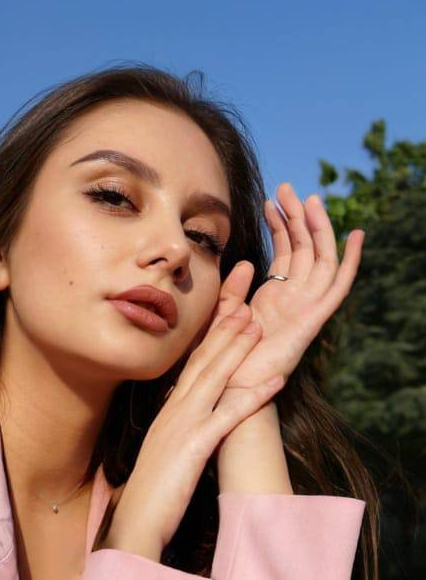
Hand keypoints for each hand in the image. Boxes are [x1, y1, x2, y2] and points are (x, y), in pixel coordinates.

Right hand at [106, 304, 282, 556]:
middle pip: (201, 362)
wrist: (136, 524)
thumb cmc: (151, 498)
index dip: (208, 339)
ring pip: (214, 378)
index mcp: (166, 415)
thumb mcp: (163, 458)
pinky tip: (278, 379)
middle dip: (223, 330)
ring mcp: (182, 426)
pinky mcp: (194, 446)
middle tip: (245, 302)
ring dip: (238, 348)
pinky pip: (230, 414)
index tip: (224, 315)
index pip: (189, 368)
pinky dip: (255, 393)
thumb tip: (184, 428)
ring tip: (259, 323)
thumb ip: (174, 437)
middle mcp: (172, 413)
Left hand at [208, 182, 364, 388]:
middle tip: (288, 188)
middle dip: (297, 217)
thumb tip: (245, 262)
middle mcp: (293, 300)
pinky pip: (338, 287)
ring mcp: (306, 309)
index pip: (284, 253)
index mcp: (274, 299)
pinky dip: (350, 261)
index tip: (270, 200)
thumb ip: (233, 290)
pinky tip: (356, 235)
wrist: (229, 392)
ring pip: (320, 260)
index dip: (280, 226)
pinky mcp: (314, 321)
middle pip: (303, 250)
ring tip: (310, 199)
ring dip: (318, 228)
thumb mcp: (224, 315)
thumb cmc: (223, 361)